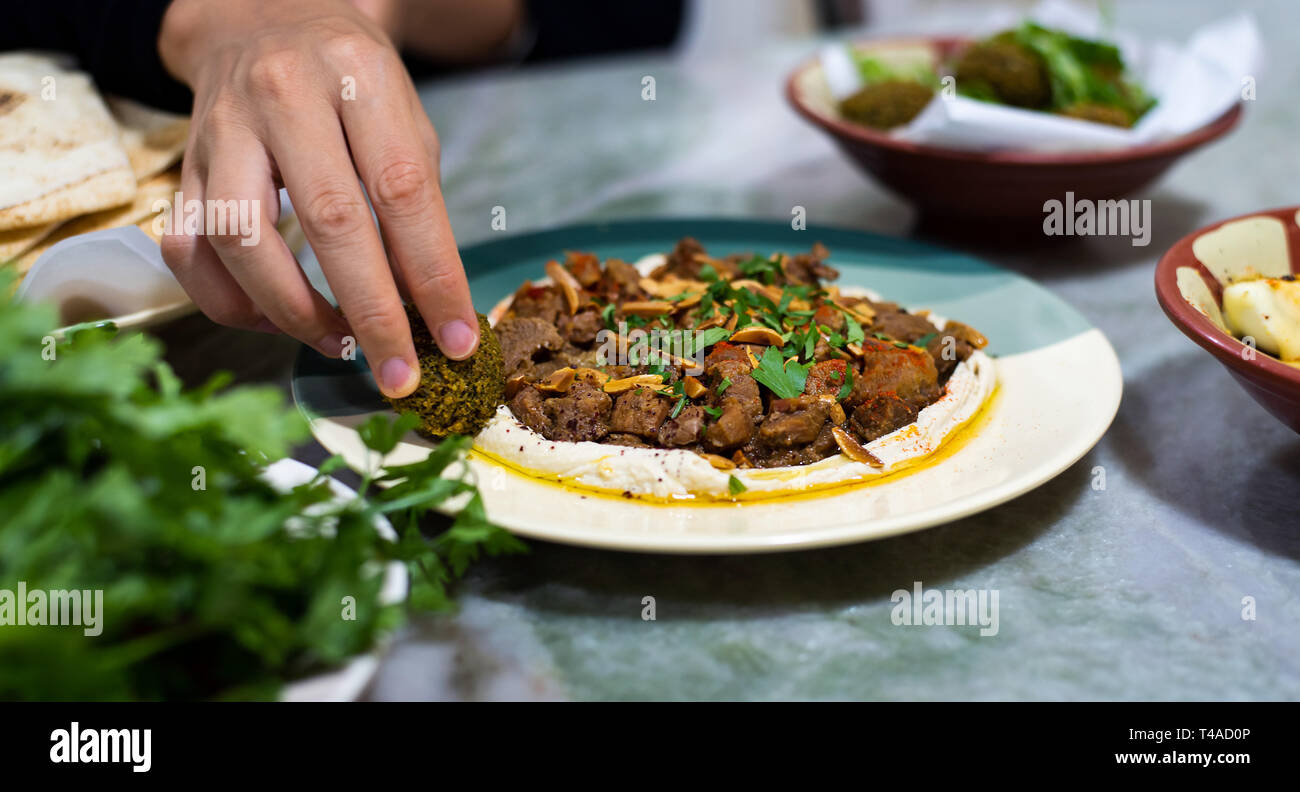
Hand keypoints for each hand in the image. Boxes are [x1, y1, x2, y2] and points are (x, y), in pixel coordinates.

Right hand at [158, 0, 478, 397]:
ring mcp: (222, 128)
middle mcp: (285, 96)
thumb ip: (417, 211)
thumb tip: (427, 311)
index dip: (433, 277)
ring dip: (293, 313)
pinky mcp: (182, 163)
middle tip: (399, 374)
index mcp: (358, 78)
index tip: (456, 340)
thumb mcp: (405, 123)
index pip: (403, 192)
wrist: (265, 20)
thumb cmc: (350, 84)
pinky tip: (274, 318)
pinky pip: (189, 250)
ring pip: (242, 240)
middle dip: (371, 314)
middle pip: (329, 221)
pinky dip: (230, 302)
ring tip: (336, 342)